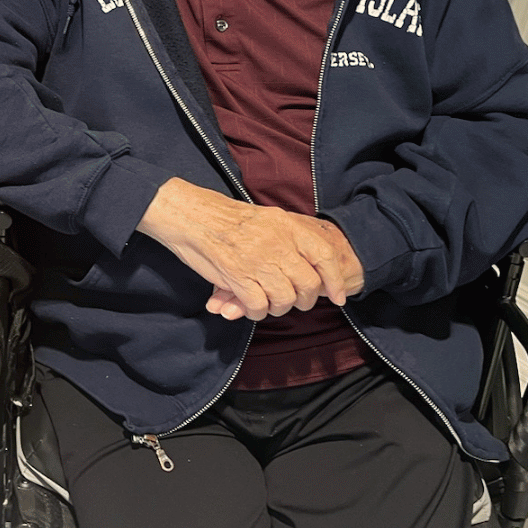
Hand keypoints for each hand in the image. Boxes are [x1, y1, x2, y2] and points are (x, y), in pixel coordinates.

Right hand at [139, 178, 363, 320]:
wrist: (189, 214)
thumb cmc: (226, 218)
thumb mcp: (265, 218)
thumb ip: (289, 239)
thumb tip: (315, 269)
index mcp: (285, 224)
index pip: (324, 254)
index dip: (334, 280)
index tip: (337, 296)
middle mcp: (276, 242)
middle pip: (308, 284)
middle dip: (304, 300)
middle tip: (292, 300)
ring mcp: (257, 260)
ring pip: (285, 299)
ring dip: (278, 308)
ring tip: (266, 301)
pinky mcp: (237, 277)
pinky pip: (259, 307)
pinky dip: (255, 312)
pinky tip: (248, 305)